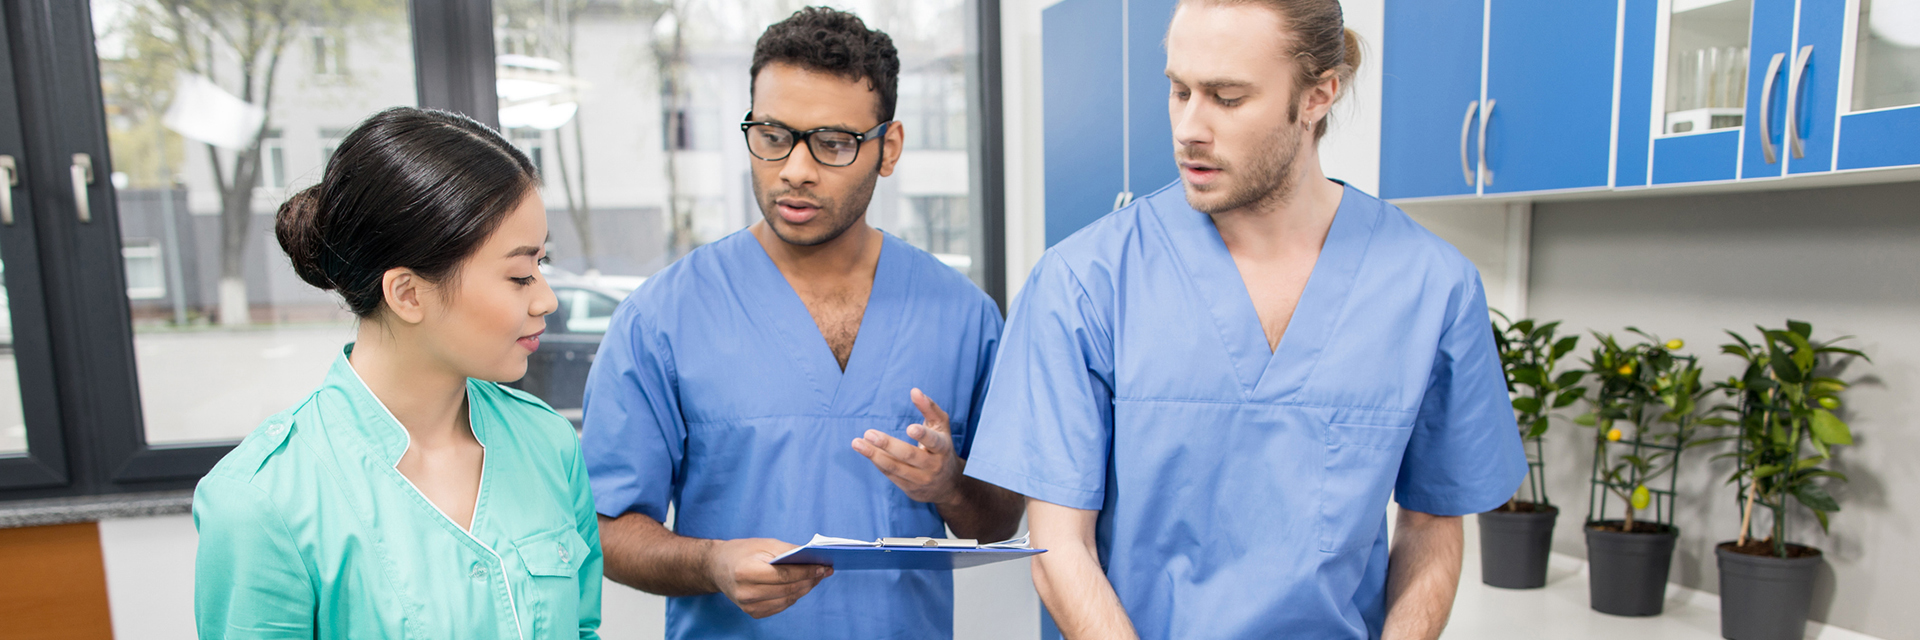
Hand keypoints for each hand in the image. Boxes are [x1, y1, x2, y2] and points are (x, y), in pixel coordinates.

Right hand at [705, 538, 831, 618]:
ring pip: (787, 600)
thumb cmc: (742, 552)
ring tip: (816, 578)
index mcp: (746, 572)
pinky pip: (781, 606)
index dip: (806, 572)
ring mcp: (748, 606)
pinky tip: (801, 586)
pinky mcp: (752, 613)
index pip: (784, 575)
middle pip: (788, 589)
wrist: (717, 567)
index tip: (823, 566)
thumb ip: (788, 551)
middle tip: (824, 571)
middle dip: (809, 580)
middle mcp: (746, 592)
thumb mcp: (764, 544)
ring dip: (804, 589)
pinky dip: (794, 596)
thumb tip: (814, 558)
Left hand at [853, 388, 962, 505]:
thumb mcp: (942, 427)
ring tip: (857, 443)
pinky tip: (866, 451)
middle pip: (909, 455)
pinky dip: (877, 462)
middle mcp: (933, 466)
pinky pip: (890, 475)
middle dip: (888, 444)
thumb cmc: (942, 448)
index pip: (934, 441)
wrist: (949, 486)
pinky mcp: (910, 489)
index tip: (909, 428)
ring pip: (895, 467)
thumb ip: (929, 408)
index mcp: (943, 448)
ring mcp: (921, 479)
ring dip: (874, 455)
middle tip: (869, 433)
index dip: (923, 435)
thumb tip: (914, 390)